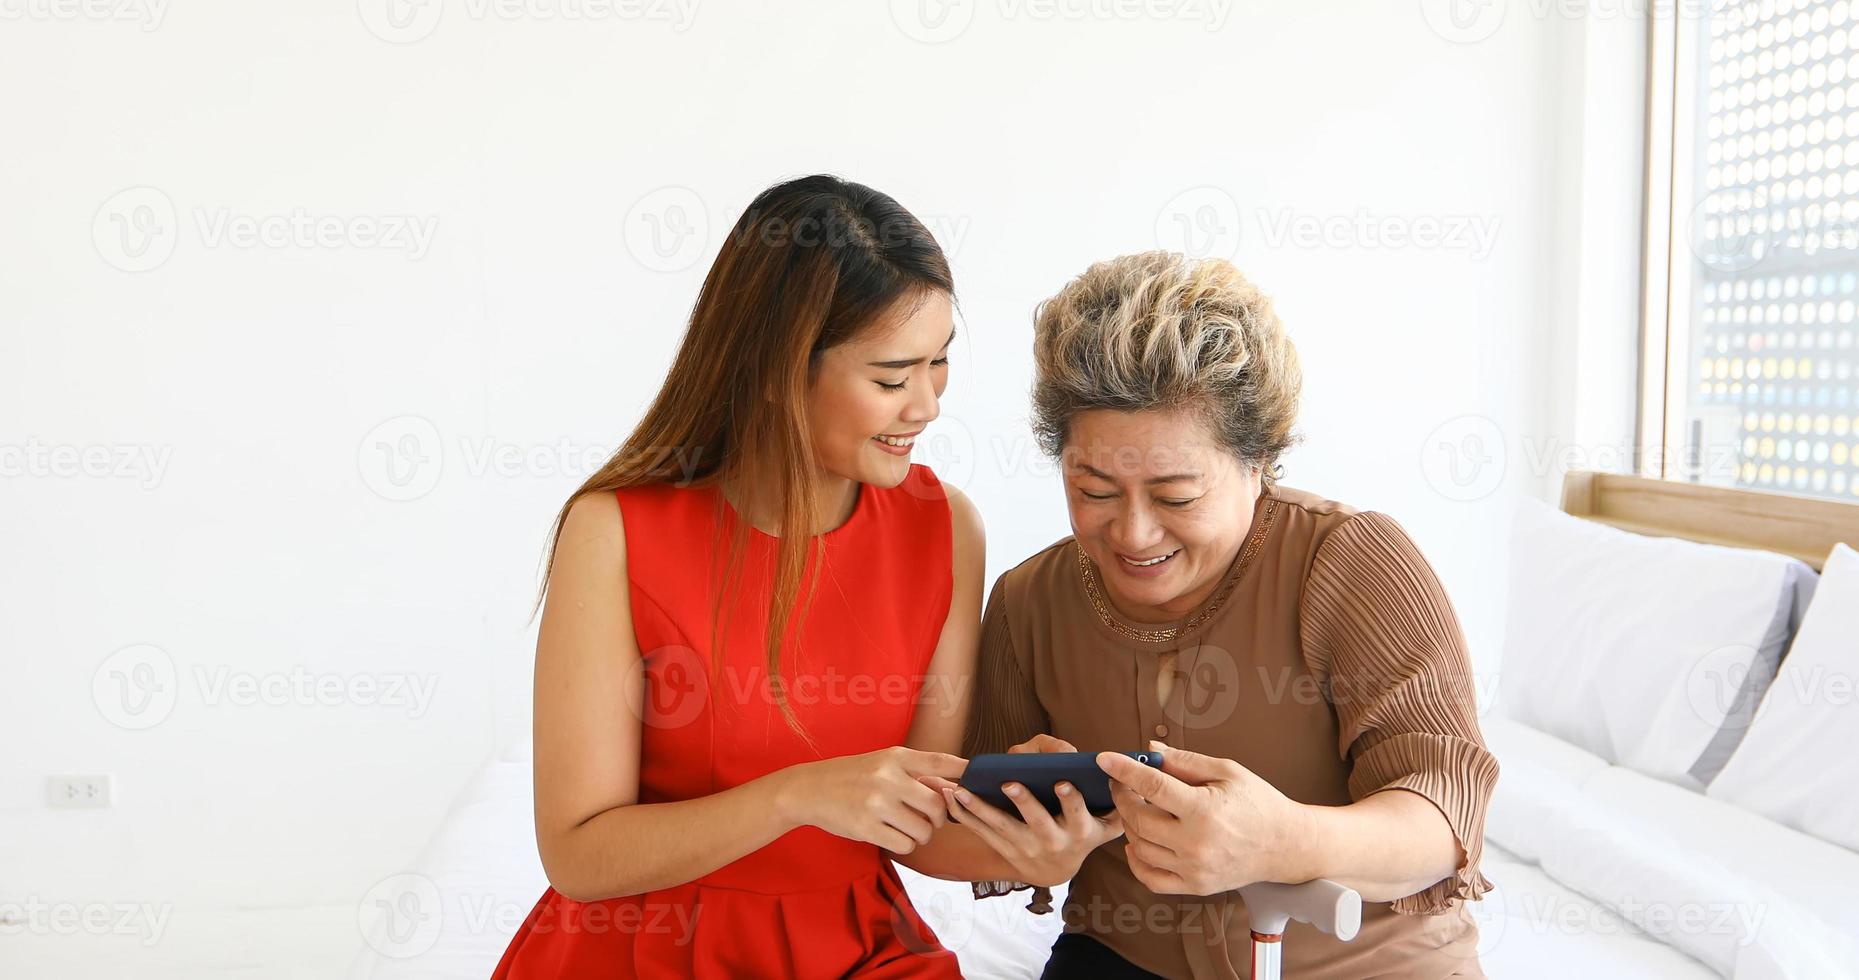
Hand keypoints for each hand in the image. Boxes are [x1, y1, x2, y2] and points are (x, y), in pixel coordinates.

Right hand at [778, 746, 967, 854]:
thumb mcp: (881, 763)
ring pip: (924, 829)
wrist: (809, 789)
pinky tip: (893, 836)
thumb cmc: (852, 776)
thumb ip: (913, 773)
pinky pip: (905, 844)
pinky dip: (904, 844)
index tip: (979, 778)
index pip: (940, 761)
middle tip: (928, 820)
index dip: (964, 771)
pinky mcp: (867, 828)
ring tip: (907, 828)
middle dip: (939, 818)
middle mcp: (889, 777)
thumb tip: (951, 788)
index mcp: (895, 757)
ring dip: (922, 835)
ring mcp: (877, 803)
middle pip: (938, 805)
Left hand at [944, 733, 1124, 886]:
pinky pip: (981, 832)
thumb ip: (1117, 803)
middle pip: (1037, 822)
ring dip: (979, 808)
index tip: (1063, 783)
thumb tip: (1124, 778)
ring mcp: (1025, 849)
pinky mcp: (1003, 850)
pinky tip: (950, 797)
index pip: (1078, 815)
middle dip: (1024, 802)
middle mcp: (1052, 842)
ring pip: (1001, 827)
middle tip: (1010, 782)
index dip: (1071, 801)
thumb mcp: (1105, 822)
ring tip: (962, 789)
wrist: (1056, 871)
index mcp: (1079, 831)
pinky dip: (964, 815)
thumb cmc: (1083, 833)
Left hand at [1096, 741, 1307, 895]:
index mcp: (1204, 810)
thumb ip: (1185, 762)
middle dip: (1123, 796)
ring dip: (1130, 825)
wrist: (1285, 845)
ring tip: (1137, 808)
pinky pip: (1150, 878)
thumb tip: (1149, 751)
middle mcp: (1196, 843)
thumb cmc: (1258, 803)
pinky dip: (1136, 860)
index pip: (1152, 787)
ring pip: (1140, 847)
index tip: (1105, 759)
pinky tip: (1138, 842)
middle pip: (1139, 819)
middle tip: (1122, 783)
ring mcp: (1194, 869)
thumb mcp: (1227, 771)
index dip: (1124, 770)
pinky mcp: (1195, 886)